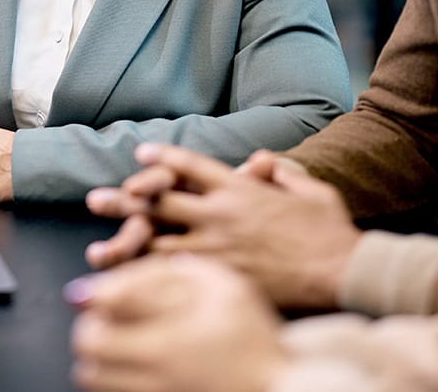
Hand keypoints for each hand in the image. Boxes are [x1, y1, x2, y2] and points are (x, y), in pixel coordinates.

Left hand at [68, 253, 287, 391]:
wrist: (280, 386)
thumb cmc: (253, 335)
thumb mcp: (219, 285)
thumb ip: (167, 273)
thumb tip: (114, 279)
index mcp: (168, 335)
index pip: (104, 308)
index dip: (93, 293)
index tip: (92, 290)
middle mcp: (155, 372)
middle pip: (90, 345)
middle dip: (91, 324)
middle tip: (107, 315)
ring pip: (93, 375)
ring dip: (97, 353)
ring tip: (118, 339)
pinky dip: (111, 375)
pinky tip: (133, 363)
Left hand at [97, 143, 360, 308]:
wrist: (341, 269)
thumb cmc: (330, 230)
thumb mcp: (310, 189)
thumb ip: (283, 172)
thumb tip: (265, 161)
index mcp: (239, 187)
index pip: (190, 167)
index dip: (162, 158)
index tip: (140, 154)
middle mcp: (220, 214)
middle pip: (161, 202)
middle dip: (125, 199)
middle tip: (96, 198)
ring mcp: (217, 248)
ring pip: (159, 243)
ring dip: (127, 242)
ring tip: (99, 247)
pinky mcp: (220, 278)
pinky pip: (176, 278)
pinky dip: (151, 278)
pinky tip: (129, 282)